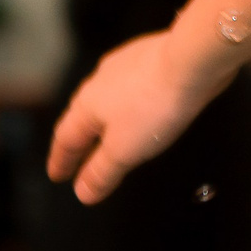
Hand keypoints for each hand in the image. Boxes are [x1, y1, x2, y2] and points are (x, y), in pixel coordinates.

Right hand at [48, 31, 225, 203]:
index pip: (65, 138)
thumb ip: (102, 172)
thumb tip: (83, 193)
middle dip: (80, 141)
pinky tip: (141, 108)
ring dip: (105, 121)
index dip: (61, 161)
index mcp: (87, 104)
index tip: (57, 176)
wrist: (192, 59)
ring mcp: (126, 65)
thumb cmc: (155, 104)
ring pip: (107, 99)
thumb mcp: (125, 150)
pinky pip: (132, 87)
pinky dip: (129, 104)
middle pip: (84, 116)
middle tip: (77, 159)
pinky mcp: (152, 57)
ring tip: (108, 136)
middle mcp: (101, 81)